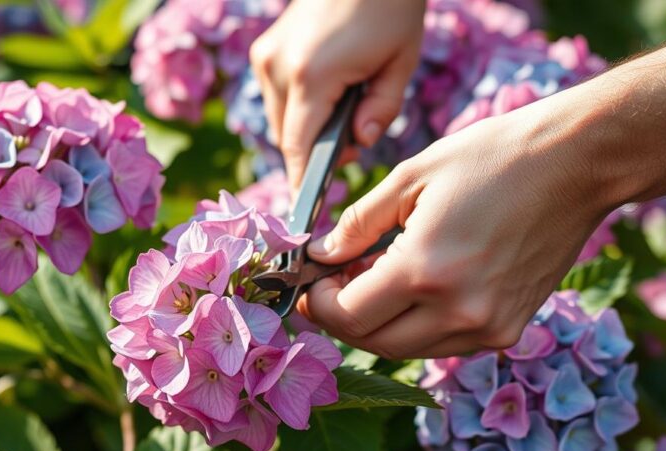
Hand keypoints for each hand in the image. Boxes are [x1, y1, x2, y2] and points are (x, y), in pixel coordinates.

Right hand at [249, 0, 424, 189]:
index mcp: (312, 76)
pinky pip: (277, 97)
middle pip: (287, 139)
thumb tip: (358, 144)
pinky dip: (298, 105)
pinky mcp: (264, 49)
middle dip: (314, 151)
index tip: (304, 214)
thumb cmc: (390, 8)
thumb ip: (381, 111)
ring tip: (344, 106)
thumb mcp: (400, 61)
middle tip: (354, 137)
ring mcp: (266, 57)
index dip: (302, 185)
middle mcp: (278, 68)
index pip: (300, 150)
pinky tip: (328, 88)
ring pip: (279, 120)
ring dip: (305, 127)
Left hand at [296, 100, 618, 358]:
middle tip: (332, 284)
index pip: (346, 316)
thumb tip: (321, 256)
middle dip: (341, 317)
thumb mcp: (410, 177)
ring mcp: (488, 327)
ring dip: (378, 326)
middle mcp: (458, 312)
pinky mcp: (509, 329)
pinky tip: (414, 290)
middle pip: (371, 342)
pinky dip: (417, 327)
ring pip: (407, 350)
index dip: (318, 303)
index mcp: (424, 271)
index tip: (313, 280)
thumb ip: (356, 224)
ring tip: (372, 282)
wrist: (578, 163)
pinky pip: (444, 345)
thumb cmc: (492, 158)